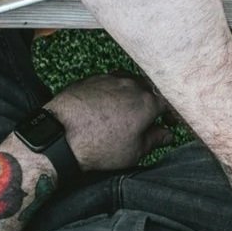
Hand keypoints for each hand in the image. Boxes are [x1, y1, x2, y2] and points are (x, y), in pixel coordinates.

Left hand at [45, 73, 171, 171]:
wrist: (62, 134)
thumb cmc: (100, 146)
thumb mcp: (134, 152)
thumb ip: (155, 140)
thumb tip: (168, 135)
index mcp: (147, 102)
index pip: (167, 104)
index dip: (169, 115)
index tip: (167, 124)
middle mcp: (132, 85)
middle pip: (149, 90)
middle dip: (151, 103)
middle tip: (148, 118)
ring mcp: (111, 78)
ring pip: (129, 82)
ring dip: (132, 95)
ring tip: (126, 111)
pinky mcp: (93, 78)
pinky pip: (110, 82)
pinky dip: (113, 92)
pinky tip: (106, 106)